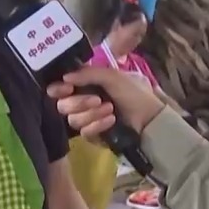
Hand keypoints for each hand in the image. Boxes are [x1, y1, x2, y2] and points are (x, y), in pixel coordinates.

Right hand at [45, 65, 164, 140]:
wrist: (149, 117)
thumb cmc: (133, 92)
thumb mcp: (112, 76)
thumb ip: (87, 73)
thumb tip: (65, 77)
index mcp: (84, 84)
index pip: (58, 87)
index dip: (58, 88)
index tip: (68, 88)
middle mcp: (81, 101)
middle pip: (62, 105)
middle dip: (79, 102)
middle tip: (97, 99)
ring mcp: (87, 119)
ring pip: (73, 120)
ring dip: (92, 114)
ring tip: (111, 109)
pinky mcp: (93, 135)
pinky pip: (85, 132)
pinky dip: (98, 125)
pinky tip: (111, 120)